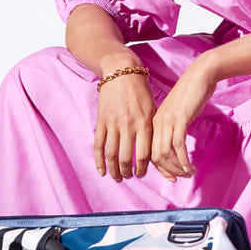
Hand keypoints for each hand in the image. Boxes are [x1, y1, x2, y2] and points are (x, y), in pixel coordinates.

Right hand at [93, 67, 155, 181]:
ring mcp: (112, 124)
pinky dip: (98, 160)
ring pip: (111, 154)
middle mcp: (128, 125)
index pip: (143, 154)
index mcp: (144, 123)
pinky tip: (100, 170)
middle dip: (127, 172)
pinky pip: (98, 145)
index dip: (142, 168)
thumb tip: (152, 151)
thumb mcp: (152, 109)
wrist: (121, 72)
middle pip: (125, 158)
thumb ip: (151, 129)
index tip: (141, 174)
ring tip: (116, 177)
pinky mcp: (101, 121)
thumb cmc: (140, 91)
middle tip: (128, 177)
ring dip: (113, 170)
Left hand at [150, 56, 218, 181]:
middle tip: (181, 178)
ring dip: (176, 168)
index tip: (172, 178)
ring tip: (189, 173)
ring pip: (164, 154)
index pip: (150, 152)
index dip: (160, 169)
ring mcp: (166, 122)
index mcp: (154, 123)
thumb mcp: (178, 115)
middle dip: (168, 171)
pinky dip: (183, 160)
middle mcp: (157, 124)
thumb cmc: (191, 95)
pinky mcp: (179, 119)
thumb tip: (177, 147)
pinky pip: (178, 146)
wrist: (200, 75)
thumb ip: (174, 129)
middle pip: (155, 157)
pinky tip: (191, 166)